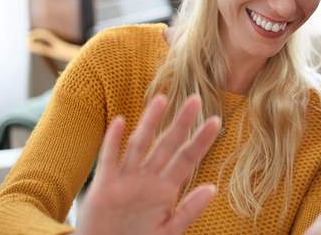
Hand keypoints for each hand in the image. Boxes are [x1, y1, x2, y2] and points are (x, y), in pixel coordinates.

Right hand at [75, 95, 220, 234]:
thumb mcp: (168, 232)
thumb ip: (188, 211)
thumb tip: (213, 188)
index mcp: (166, 189)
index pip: (187, 159)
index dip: (200, 141)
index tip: (216, 121)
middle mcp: (147, 179)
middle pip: (167, 145)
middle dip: (181, 123)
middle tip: (195, 99)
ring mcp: (126, 180)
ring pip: (140, 144)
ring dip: (150, 122)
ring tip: (162, 99)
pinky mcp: (104, 186)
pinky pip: (109, 159)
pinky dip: (113, 141)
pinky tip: (120, 122)